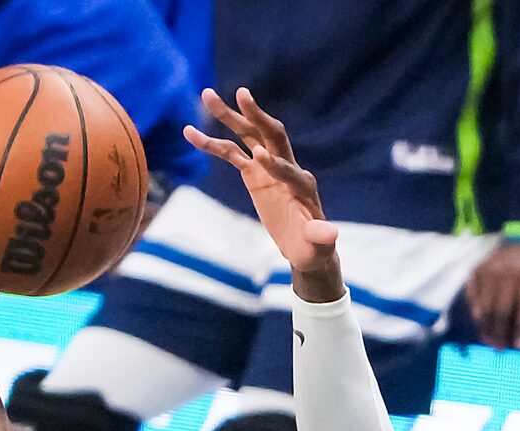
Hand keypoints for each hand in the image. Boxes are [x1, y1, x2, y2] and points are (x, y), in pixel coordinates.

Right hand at [184, 89, 341, 295]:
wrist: (303, 245)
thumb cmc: (312, 248)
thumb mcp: (317, 247)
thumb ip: (320, 237)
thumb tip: (329, 234)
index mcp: (302, 184)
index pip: (288, 168)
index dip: (275, 164)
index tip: (258, 157)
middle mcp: (287, 167)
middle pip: (271, 135)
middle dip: (257, 117)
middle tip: (242, 94)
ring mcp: (268, 166)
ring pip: (248, 135)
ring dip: (228, 116)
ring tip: (206, 95)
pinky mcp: (253, 171)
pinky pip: (230, 153)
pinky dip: (212, 143)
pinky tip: (190, 132)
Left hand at [466, 240, 519, 349]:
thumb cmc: (507, 264)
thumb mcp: (485, 271)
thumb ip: (476, 291)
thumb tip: (476, 316)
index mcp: (488, 272)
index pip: (485, 305)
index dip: (485, 325)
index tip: (487, 342)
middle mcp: (506, 271)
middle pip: (501, 306)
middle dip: (500, 330)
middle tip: (501, 348)